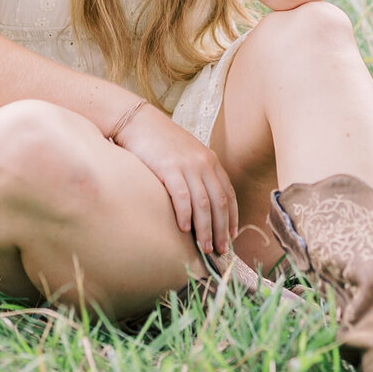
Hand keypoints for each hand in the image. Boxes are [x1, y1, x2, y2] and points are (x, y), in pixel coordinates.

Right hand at [115, 103, 237, 254]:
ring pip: (203, 204)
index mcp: (211, 160)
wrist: (139, 122)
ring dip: (205, 229)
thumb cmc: (161, 141)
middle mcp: (203, 163)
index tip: (231, 236)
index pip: (228, 194)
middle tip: (220, 250)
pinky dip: (184, 215)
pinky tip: (183, 229)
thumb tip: (204, 202)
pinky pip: (182, 197)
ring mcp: (187, 165)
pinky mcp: (169, 168)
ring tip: (204, 247)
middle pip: (219, 203)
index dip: (233, 217)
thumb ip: (199, 173)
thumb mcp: (188, 153)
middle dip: (221, 229)